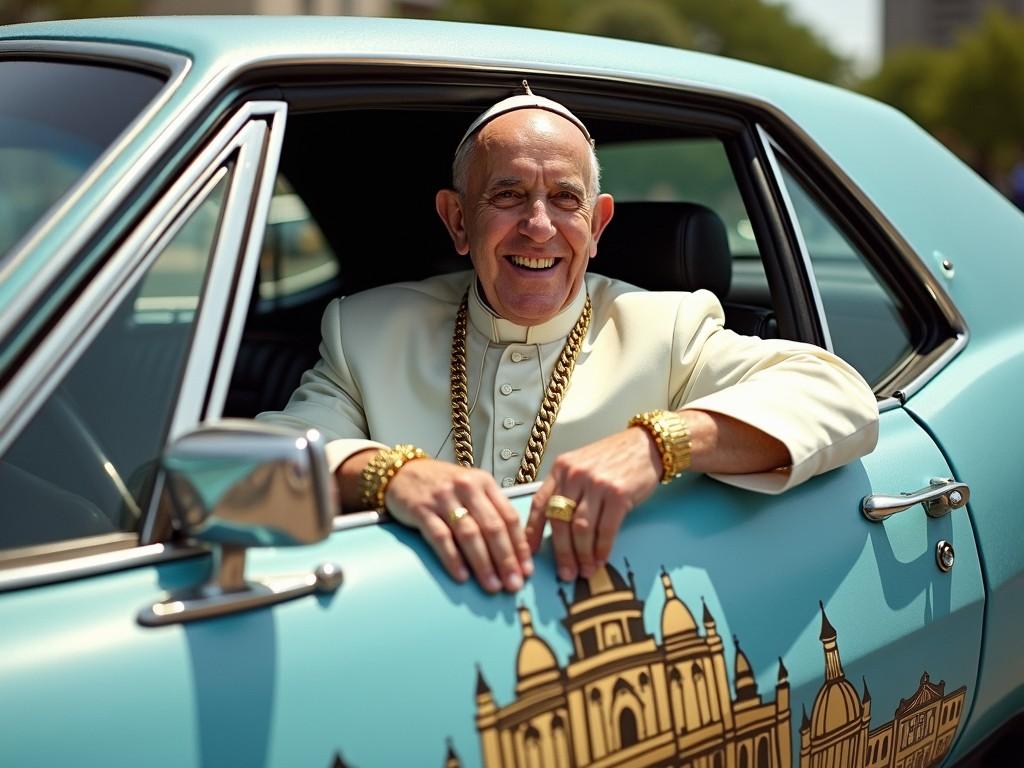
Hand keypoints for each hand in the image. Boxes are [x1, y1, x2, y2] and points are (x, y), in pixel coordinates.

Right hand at [385, 458, 533, 592]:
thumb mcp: (470, 488)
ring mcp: (443, 498)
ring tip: (492, 585)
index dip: (520, 546)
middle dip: (506, 559)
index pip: (508, 516)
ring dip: (483, 563)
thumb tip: (513, 550)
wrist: (401, 472)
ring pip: (469, 534)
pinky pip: (440, 537)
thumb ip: (490, 510)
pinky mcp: (421, 509)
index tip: (526, 570)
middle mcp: (466, 487)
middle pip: (492, 527)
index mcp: (484, 482)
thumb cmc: (442, 485)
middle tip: (513, 584)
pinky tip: (462, 576)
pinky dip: (453, 558)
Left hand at [526, 427, 661, 581]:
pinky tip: (601, 559)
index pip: (540, 503)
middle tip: (565, 573)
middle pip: (559, 521)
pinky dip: (602, 549)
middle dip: (561, 552)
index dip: (532, 531)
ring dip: (582, 555)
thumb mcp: (582, 465)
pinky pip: (606, 529)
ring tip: (585, 571)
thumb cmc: (614, 459)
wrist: (647, 445)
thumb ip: (567, 489)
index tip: (530, 553)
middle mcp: (574, 474)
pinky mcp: (618, 494)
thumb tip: (558, 530)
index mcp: (561, 468)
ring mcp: (596, 484)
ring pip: (581, 529)